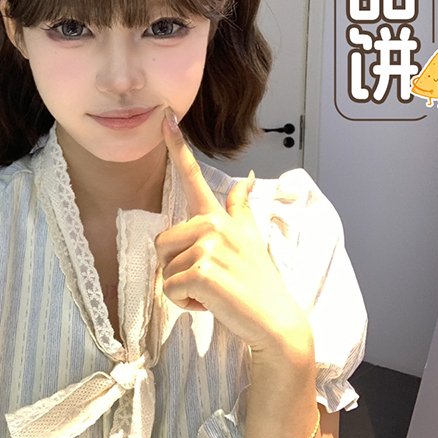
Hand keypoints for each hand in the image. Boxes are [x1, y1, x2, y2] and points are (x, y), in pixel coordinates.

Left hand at [155, 108, 311, 357]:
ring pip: (164, 269)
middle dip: (177, 269)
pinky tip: (210, 304)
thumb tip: (246, 178)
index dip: (177, 147)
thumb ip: (241, 207)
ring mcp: (209, 247)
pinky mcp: (203, 272)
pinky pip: (169, 289)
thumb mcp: (250, 237)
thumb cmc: (258, 282)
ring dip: (181, 289)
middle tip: (211, 280)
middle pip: (161, 243)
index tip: (165, 116)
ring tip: (213, 291)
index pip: (193, 177)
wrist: (275, 321)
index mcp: (219, 217)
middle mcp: (213, 225)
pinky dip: (184, 304)